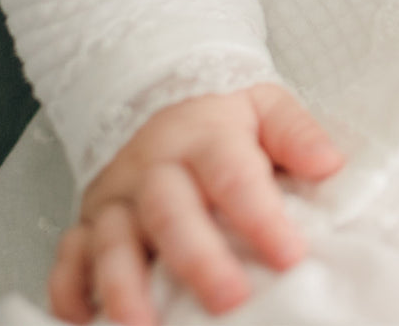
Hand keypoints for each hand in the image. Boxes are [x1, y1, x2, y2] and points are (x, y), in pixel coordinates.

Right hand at [47, 84, 344, 325]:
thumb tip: (329, 164)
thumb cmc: (222, 112)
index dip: (261, 217)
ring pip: (113, 241)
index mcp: (205, 136)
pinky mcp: (88, 221)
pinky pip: (69, 258)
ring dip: (124, 287)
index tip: (290, 255)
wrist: (161, 94)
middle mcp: (154, 167)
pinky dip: (71, 292)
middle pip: (171, 213)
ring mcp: (116, 196)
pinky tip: (84, 321)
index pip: (233, 176)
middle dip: (198, 260)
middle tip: (230, 300)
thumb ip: (296, 133)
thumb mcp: (266, 105)